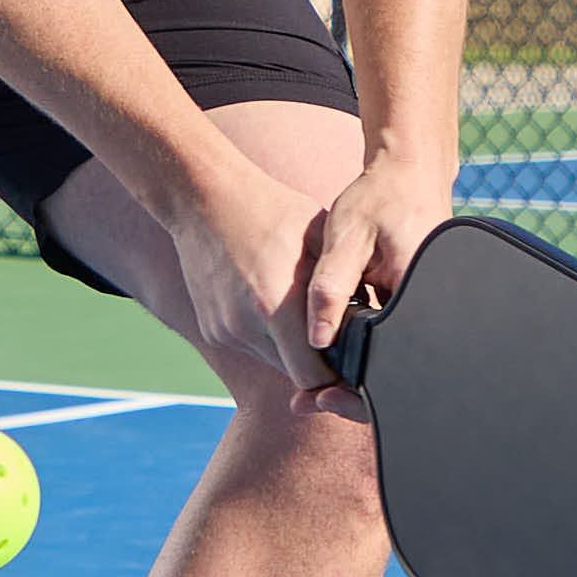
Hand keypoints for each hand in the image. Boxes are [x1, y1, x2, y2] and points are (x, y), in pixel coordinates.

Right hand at [152, 148, 340, 395]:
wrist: (204, 199)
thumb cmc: (270, 211)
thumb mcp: (320, 239)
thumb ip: (344, 288)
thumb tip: (372, 323)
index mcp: (276, 306)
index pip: (312, 377)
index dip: (335, 374)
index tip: (348, 358)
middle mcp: (245, 327)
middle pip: (294, 374)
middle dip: (316, 361)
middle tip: (330, 330)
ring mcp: (224, 331)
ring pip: (272, 362)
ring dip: (290, 348)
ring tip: (297, 308)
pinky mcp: (211, 330)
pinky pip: (250, 347)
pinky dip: (266, 337)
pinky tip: (269, 302)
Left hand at [290, 145, 452, 386]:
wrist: (413, 171)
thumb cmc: (381, 196)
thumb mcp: (346, 234)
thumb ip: (330, 284)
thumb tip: (317, 339)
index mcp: (420, 294)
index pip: (393, 365)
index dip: (357, 391)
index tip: (322, 398)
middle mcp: (434, 309)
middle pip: (397, 372)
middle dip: (354, 390)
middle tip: (312, 401)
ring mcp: (431, 310)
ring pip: (396, 359)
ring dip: (360, 373)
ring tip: (318, 389)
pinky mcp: (422, 306)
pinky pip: (397, 340)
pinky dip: (369, 350)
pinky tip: (338, 353)